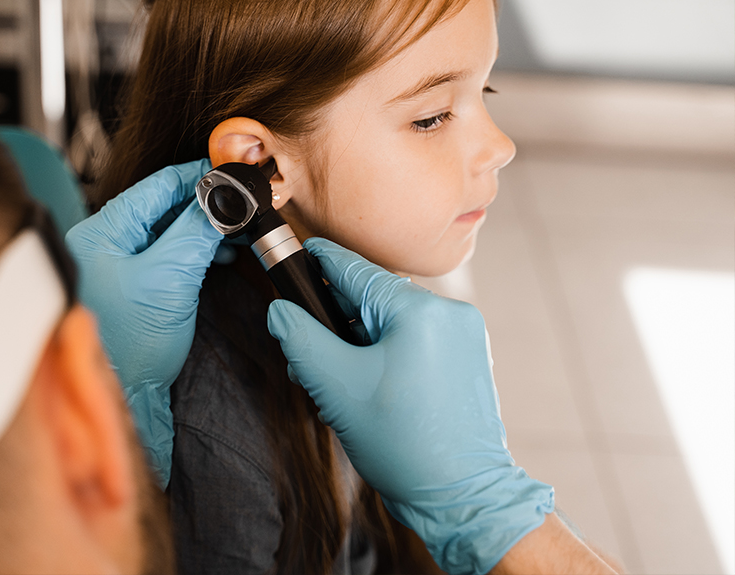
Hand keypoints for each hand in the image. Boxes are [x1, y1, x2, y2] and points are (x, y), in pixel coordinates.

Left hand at [65, 159, 221, 486]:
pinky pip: (174, 257)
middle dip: (209, 204)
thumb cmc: (129, 345)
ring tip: (241, 229)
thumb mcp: (168, 278)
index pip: (158, 186)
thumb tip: (221, 194)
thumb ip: (195, 230)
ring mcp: (124, 268)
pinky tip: (224, 253)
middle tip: (245, 202)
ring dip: (208, 229)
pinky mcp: (141, 290)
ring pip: (173, 232)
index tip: (233, 172)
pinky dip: (200, 252)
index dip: (199, 176)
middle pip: (166, 207)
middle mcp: (108, 244)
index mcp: (103, 232)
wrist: (124, 399)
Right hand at [267, 238, 553, 574]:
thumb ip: (301, 338)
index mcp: (421, 312)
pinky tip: (368, 388)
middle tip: (308, 356)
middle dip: (335, 322)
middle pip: (372, 299)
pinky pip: (414, 341)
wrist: (463, 497)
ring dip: (358, 343)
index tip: (297, 250)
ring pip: (391, 322)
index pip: (355, 270)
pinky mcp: (467, 359)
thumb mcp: (337, 387)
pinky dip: (385, 354)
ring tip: (337, 383)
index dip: (319, 261)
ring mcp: (463, 336)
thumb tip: (280, 310)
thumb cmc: (404, 445)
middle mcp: (449, 314)